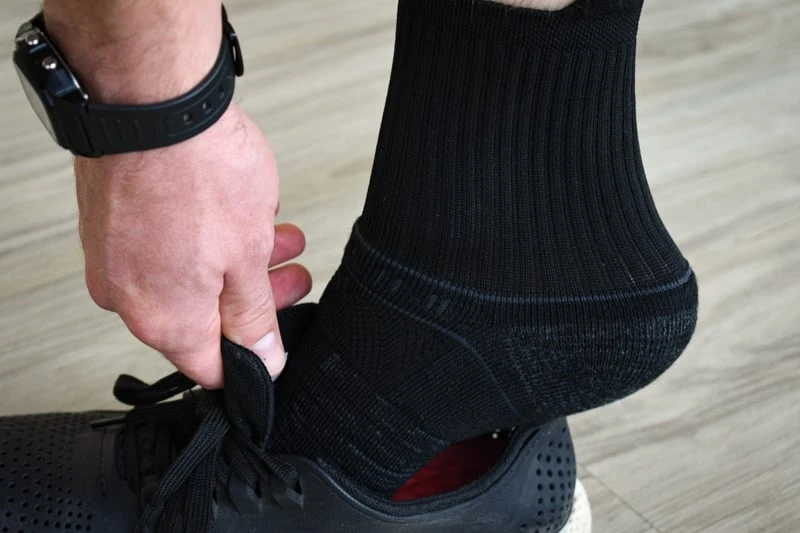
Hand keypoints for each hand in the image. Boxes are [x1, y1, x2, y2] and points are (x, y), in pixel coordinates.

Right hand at [76, 104, 310, 387]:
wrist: (149, 99)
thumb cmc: (196, 170)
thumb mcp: (247, 257)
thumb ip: (253, 316)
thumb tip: (262, 357)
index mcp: (163, 319)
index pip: (210, 368)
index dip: (250, 361)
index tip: (274, 341)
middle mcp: (128, 296)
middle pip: (202, 320)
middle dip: (255, 299)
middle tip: (289, 277)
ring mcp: (113, 258)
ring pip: (186, 280)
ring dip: (238, 265)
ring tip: (279, 238)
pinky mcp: (110, 224)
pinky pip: (162, 251)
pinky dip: (203, 242)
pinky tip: (239, 217)